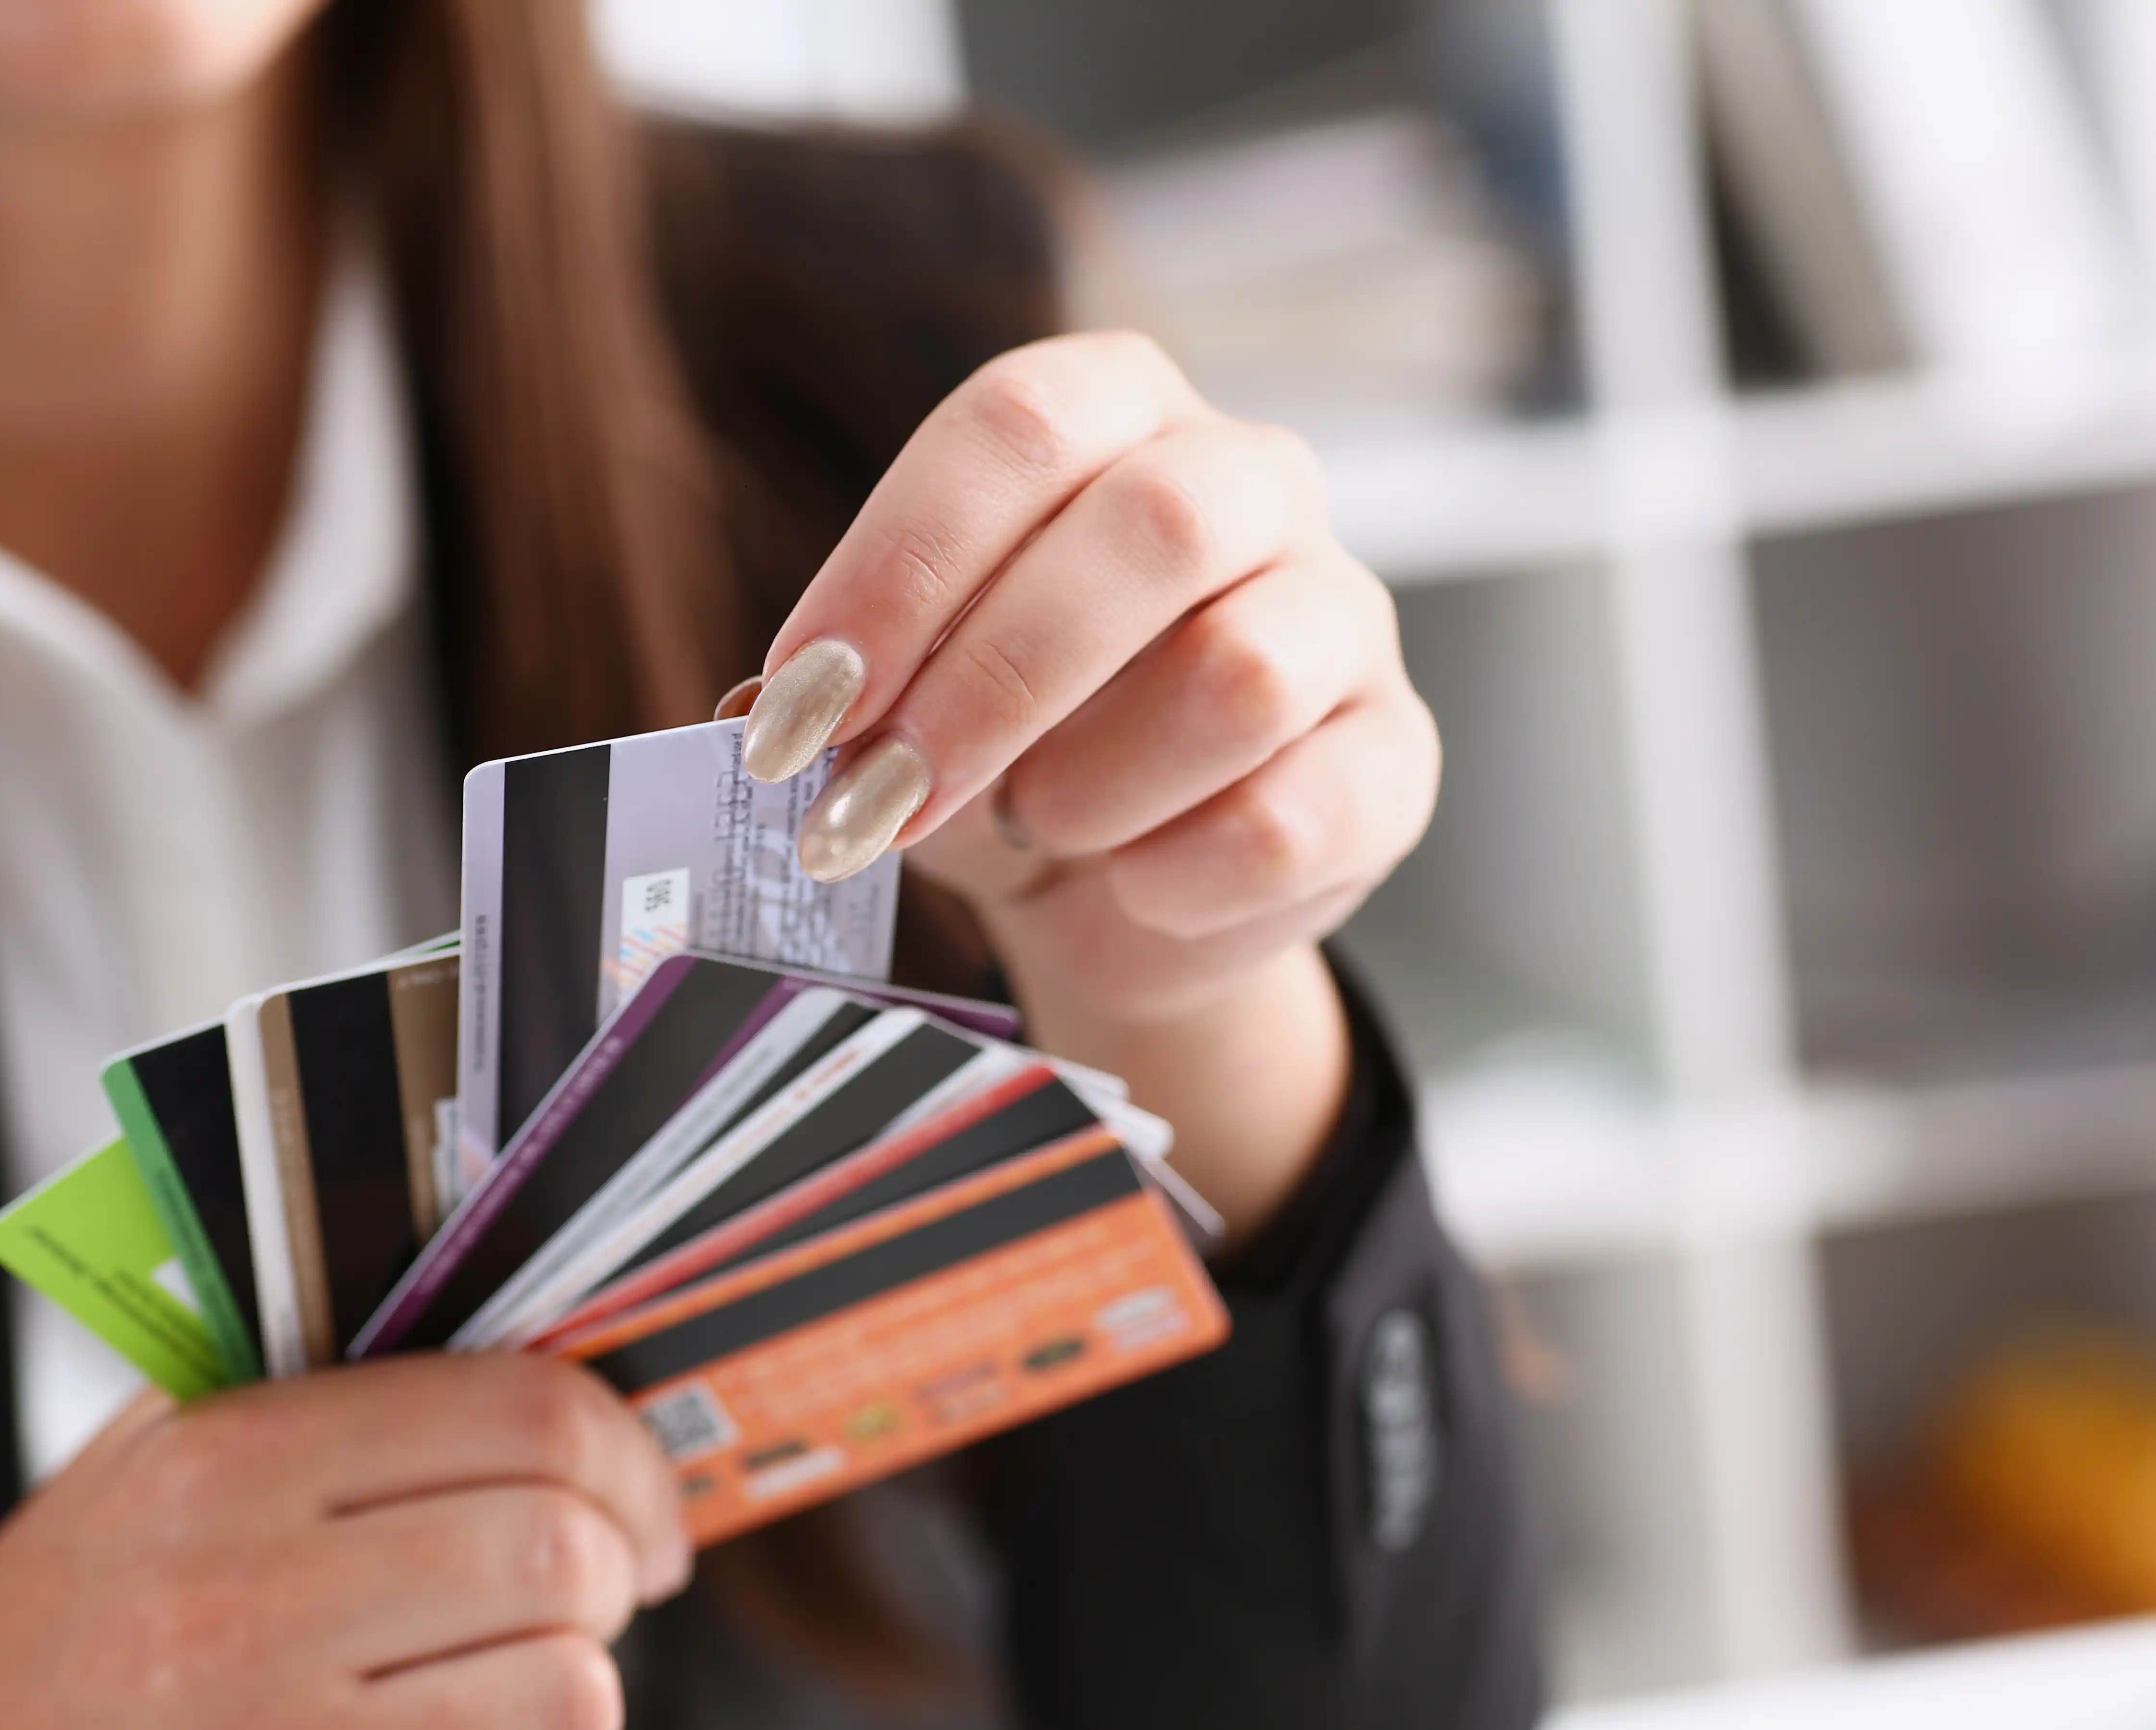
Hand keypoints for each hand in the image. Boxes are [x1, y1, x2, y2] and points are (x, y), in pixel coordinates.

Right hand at [0, 1355, 690, 1729]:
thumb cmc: (74, 1618)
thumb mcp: (162, 1459)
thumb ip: (329, 1394)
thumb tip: (552, 1350)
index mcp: (227, 1461)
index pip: (525, 1413)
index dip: (631, 1456)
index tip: (649, 1505)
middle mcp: (237, 1604)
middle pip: (563, 1554)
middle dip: (618, 1577)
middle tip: (598, 1598)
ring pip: (566, 1703)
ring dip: (573, 1700)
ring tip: (518, 1694)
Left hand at [739, 331, 1436, 1230]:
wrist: (1128, 883)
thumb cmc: (1009, 749)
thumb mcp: (909, 700)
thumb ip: (844, 690)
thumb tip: (761, 709)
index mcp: (1119, 413)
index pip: (1017, 424)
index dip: (900, 563)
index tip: (800, 704)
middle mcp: (1253, 480)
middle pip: (1152, 524)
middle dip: (991, 680)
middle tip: (882, 798)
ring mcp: (1344, 615)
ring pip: (1241, 669)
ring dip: (1092, 779)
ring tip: (1035, 828)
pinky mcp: (1394, 757)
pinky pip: (1297, 815)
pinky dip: (1180, 876)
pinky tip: (1130, 890)